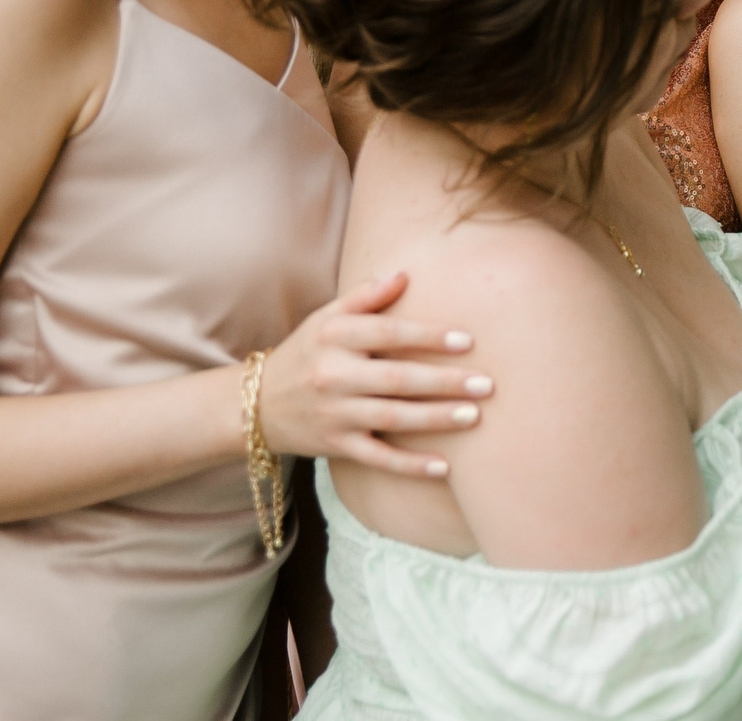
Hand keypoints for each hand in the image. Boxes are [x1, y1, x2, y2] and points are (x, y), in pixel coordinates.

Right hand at [258, 271, 492, 478]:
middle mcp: (333, 375)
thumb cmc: (305, 353)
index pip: (388, 334)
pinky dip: (410, 466)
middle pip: (397, 380)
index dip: (428, 337)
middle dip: (445, 383)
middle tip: (487, 384)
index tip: (468, 341)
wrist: (254, 405)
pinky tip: (444, 468)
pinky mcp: (334, 446)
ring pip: (393, 418)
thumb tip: (404, 274)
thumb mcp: (326, 318)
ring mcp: (334, 414)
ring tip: (475, 416)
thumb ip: (365, 296)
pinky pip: (378, 457)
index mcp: (334, 337)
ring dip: (436, 419)